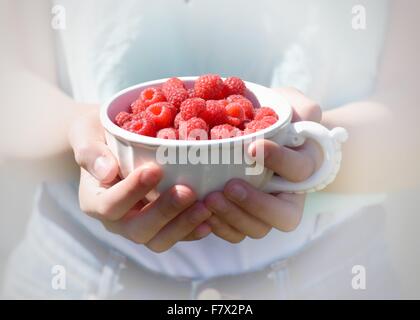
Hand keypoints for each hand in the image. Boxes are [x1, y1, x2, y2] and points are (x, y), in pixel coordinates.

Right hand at [69, 109, 210, 251]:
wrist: (110, 142)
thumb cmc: (97, 134)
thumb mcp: (85, 133)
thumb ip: (90, 151)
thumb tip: (106, 171)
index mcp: (95, 200)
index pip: (111, 204)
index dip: (132, 191)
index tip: (154, 170)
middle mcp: (116, 220)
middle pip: (138, 229)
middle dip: (164, 212)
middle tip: (188, 191)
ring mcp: (139, 225)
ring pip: (159, 240)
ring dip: (183, 226)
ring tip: (206, 207)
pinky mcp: (160, 225)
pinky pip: (176, 235)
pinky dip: (193, 230)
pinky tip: (211, 218)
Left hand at [204, 87, 322, 241]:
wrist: (255, 133)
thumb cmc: (275, 118)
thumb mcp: (294, 106)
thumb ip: (305, 110)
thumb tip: (306, 118)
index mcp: (303, 169)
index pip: (300, 170)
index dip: (280, 161)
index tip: (254, 147)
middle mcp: (287, 196)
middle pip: (284, 216)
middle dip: (255, 204)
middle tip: (229, 186)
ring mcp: (264, 210)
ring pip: (257, 229)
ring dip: (233, 217)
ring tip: (209, 198)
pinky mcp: (242, 216)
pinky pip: (235, 233)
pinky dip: (219, 226)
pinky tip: (201, 210)